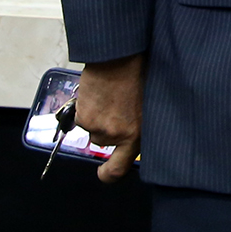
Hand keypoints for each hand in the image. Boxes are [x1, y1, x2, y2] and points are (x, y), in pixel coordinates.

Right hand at [75, 53, 144, 181]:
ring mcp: (99, 127)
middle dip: (105, 127)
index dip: (109, 174)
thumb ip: (139, 121)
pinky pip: (82, 116)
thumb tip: (133, 128)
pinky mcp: (84, 117)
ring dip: (96, 115)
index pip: (120, 168)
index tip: (104, 174)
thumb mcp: (148, 102)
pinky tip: (99, 91)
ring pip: (92, 128)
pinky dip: (87, 106)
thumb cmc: (139, 73)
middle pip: (104, 142)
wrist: (120, 56)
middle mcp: (118, 135)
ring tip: (109, 95)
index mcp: (138, 133)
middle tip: (114, 107)